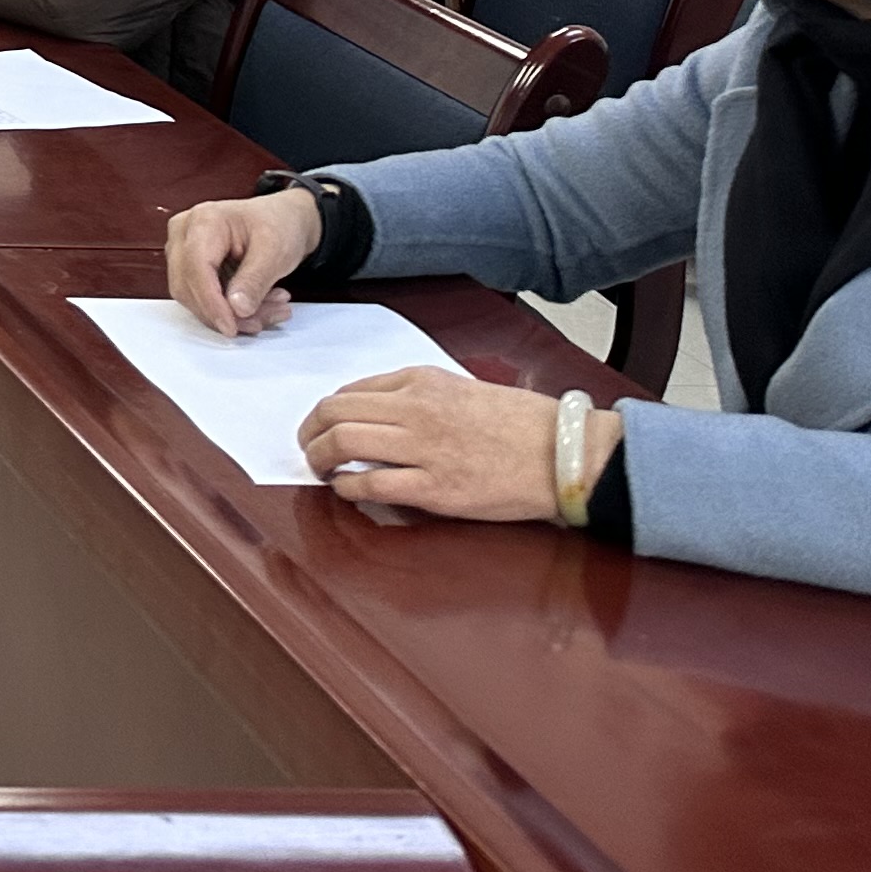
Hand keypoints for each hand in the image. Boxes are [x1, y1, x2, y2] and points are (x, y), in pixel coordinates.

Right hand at [166, 184, 328, 336]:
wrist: (281, 219)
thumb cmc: (277, 223)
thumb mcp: (276, 251)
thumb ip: (254, 280)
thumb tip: (237, 309)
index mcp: (204, 220)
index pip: (196, 267)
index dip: (211, 301)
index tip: (231, 326)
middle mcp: (184, 233)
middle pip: (188, 286)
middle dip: (224, 312)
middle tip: (261, 320)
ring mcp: (183, 251)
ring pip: (193, 297)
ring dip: (230, 314)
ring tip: (270, 309)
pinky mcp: (190, 268)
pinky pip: (201, 299)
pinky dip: (230, 310)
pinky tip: (259, 306)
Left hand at [301, 370, 617, 524]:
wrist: (563, 453)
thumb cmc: (518, 422)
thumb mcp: (460, 387)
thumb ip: (415, 393)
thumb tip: (371, 409)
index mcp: (420, 381)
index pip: (349, 391)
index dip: (324, 412)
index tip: (320, 426)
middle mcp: (415, 409)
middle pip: (335, 414)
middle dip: (309, 432)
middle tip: (308, 448)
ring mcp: (424, 449)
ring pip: (344, 444)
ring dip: (319, 458)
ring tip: (320, 470)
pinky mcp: (435, 489)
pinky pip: (372, 485)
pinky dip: (348, 488)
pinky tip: (346, 490)